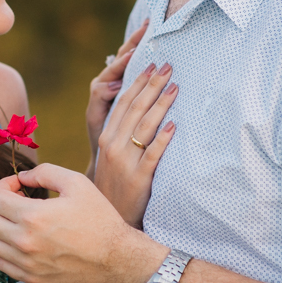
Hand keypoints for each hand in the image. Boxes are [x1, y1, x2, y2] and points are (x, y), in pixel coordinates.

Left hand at [0, 164, 166, 282]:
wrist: (117, 258)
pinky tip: (22, 239)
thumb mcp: (76, 183)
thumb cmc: (99, 218)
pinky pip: (1, 262)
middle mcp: (24, 242)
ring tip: (16, 219)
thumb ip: (45, 172)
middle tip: (15, 200)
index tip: (18, 185)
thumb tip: (22, 177)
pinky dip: (5, 248)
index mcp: (33, 216)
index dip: (4, 184)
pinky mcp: (32, 277)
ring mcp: (26, 263)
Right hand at [93, 60, 176, 226]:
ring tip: (175, 87)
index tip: (151, 64)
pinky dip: (163, 139)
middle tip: (168, 66)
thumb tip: (141, 107)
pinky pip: (153, 155)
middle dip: (152, 85)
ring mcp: (125, 162)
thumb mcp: (111, 156)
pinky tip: (173, 125)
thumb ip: (122, 133)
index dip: (137, 82)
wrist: (108, 219)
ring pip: (144, 127)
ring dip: (161, 104)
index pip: (122, 102)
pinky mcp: (139, 179)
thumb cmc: (114, 185)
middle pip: (134, 109)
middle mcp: (113, 146)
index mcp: (106, 137)